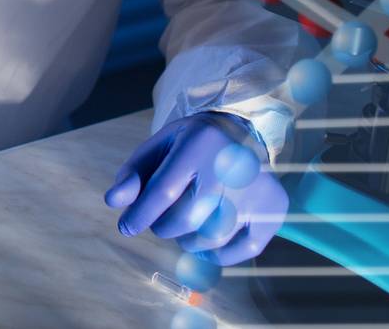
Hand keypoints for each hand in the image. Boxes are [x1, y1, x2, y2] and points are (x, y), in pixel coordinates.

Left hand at [104, 112, 287, 264]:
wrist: (239, 133)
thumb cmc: (189, 146)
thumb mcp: (157, 148)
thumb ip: (132, 173)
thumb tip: (114, 202)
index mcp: (199, 143)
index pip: (163, 191)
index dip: (140, 215)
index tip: (126, 227)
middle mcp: (233, 167)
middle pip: (186, 219)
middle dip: (163, 227)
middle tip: (160, 221)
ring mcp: (258, 191)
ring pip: (211, 239)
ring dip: (187, 241)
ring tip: (185, 224)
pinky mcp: (275, 211)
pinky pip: (241, 251)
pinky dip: (218, 254)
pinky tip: (208, 237)